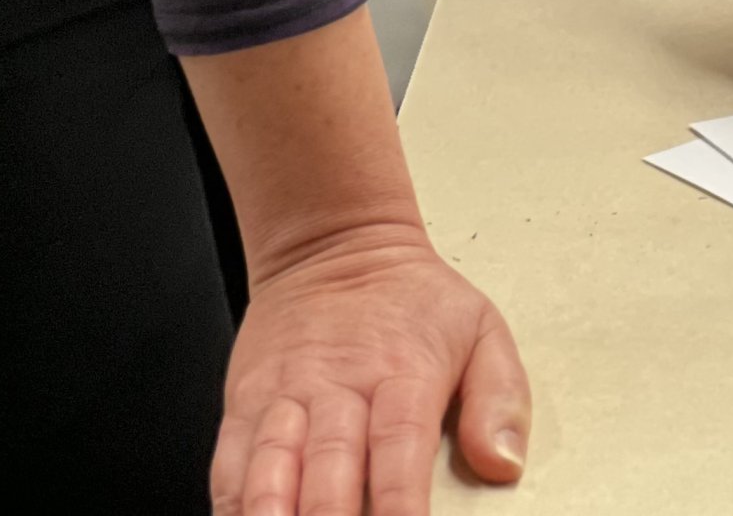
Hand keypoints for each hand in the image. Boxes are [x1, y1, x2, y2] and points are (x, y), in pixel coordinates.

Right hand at [210, 228, 527, 515]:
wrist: (335, 243)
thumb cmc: (410, 298)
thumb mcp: (480, 327)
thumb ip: (501, 398)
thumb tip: (502, 463)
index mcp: (404, 373)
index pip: (400, 447)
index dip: (399, 503)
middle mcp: (340, 387)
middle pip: (331, 469)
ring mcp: (287, 397)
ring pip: (272, 468)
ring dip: (274, 513)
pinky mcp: (247, 404)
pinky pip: (230, 463)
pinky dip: (233, 503)